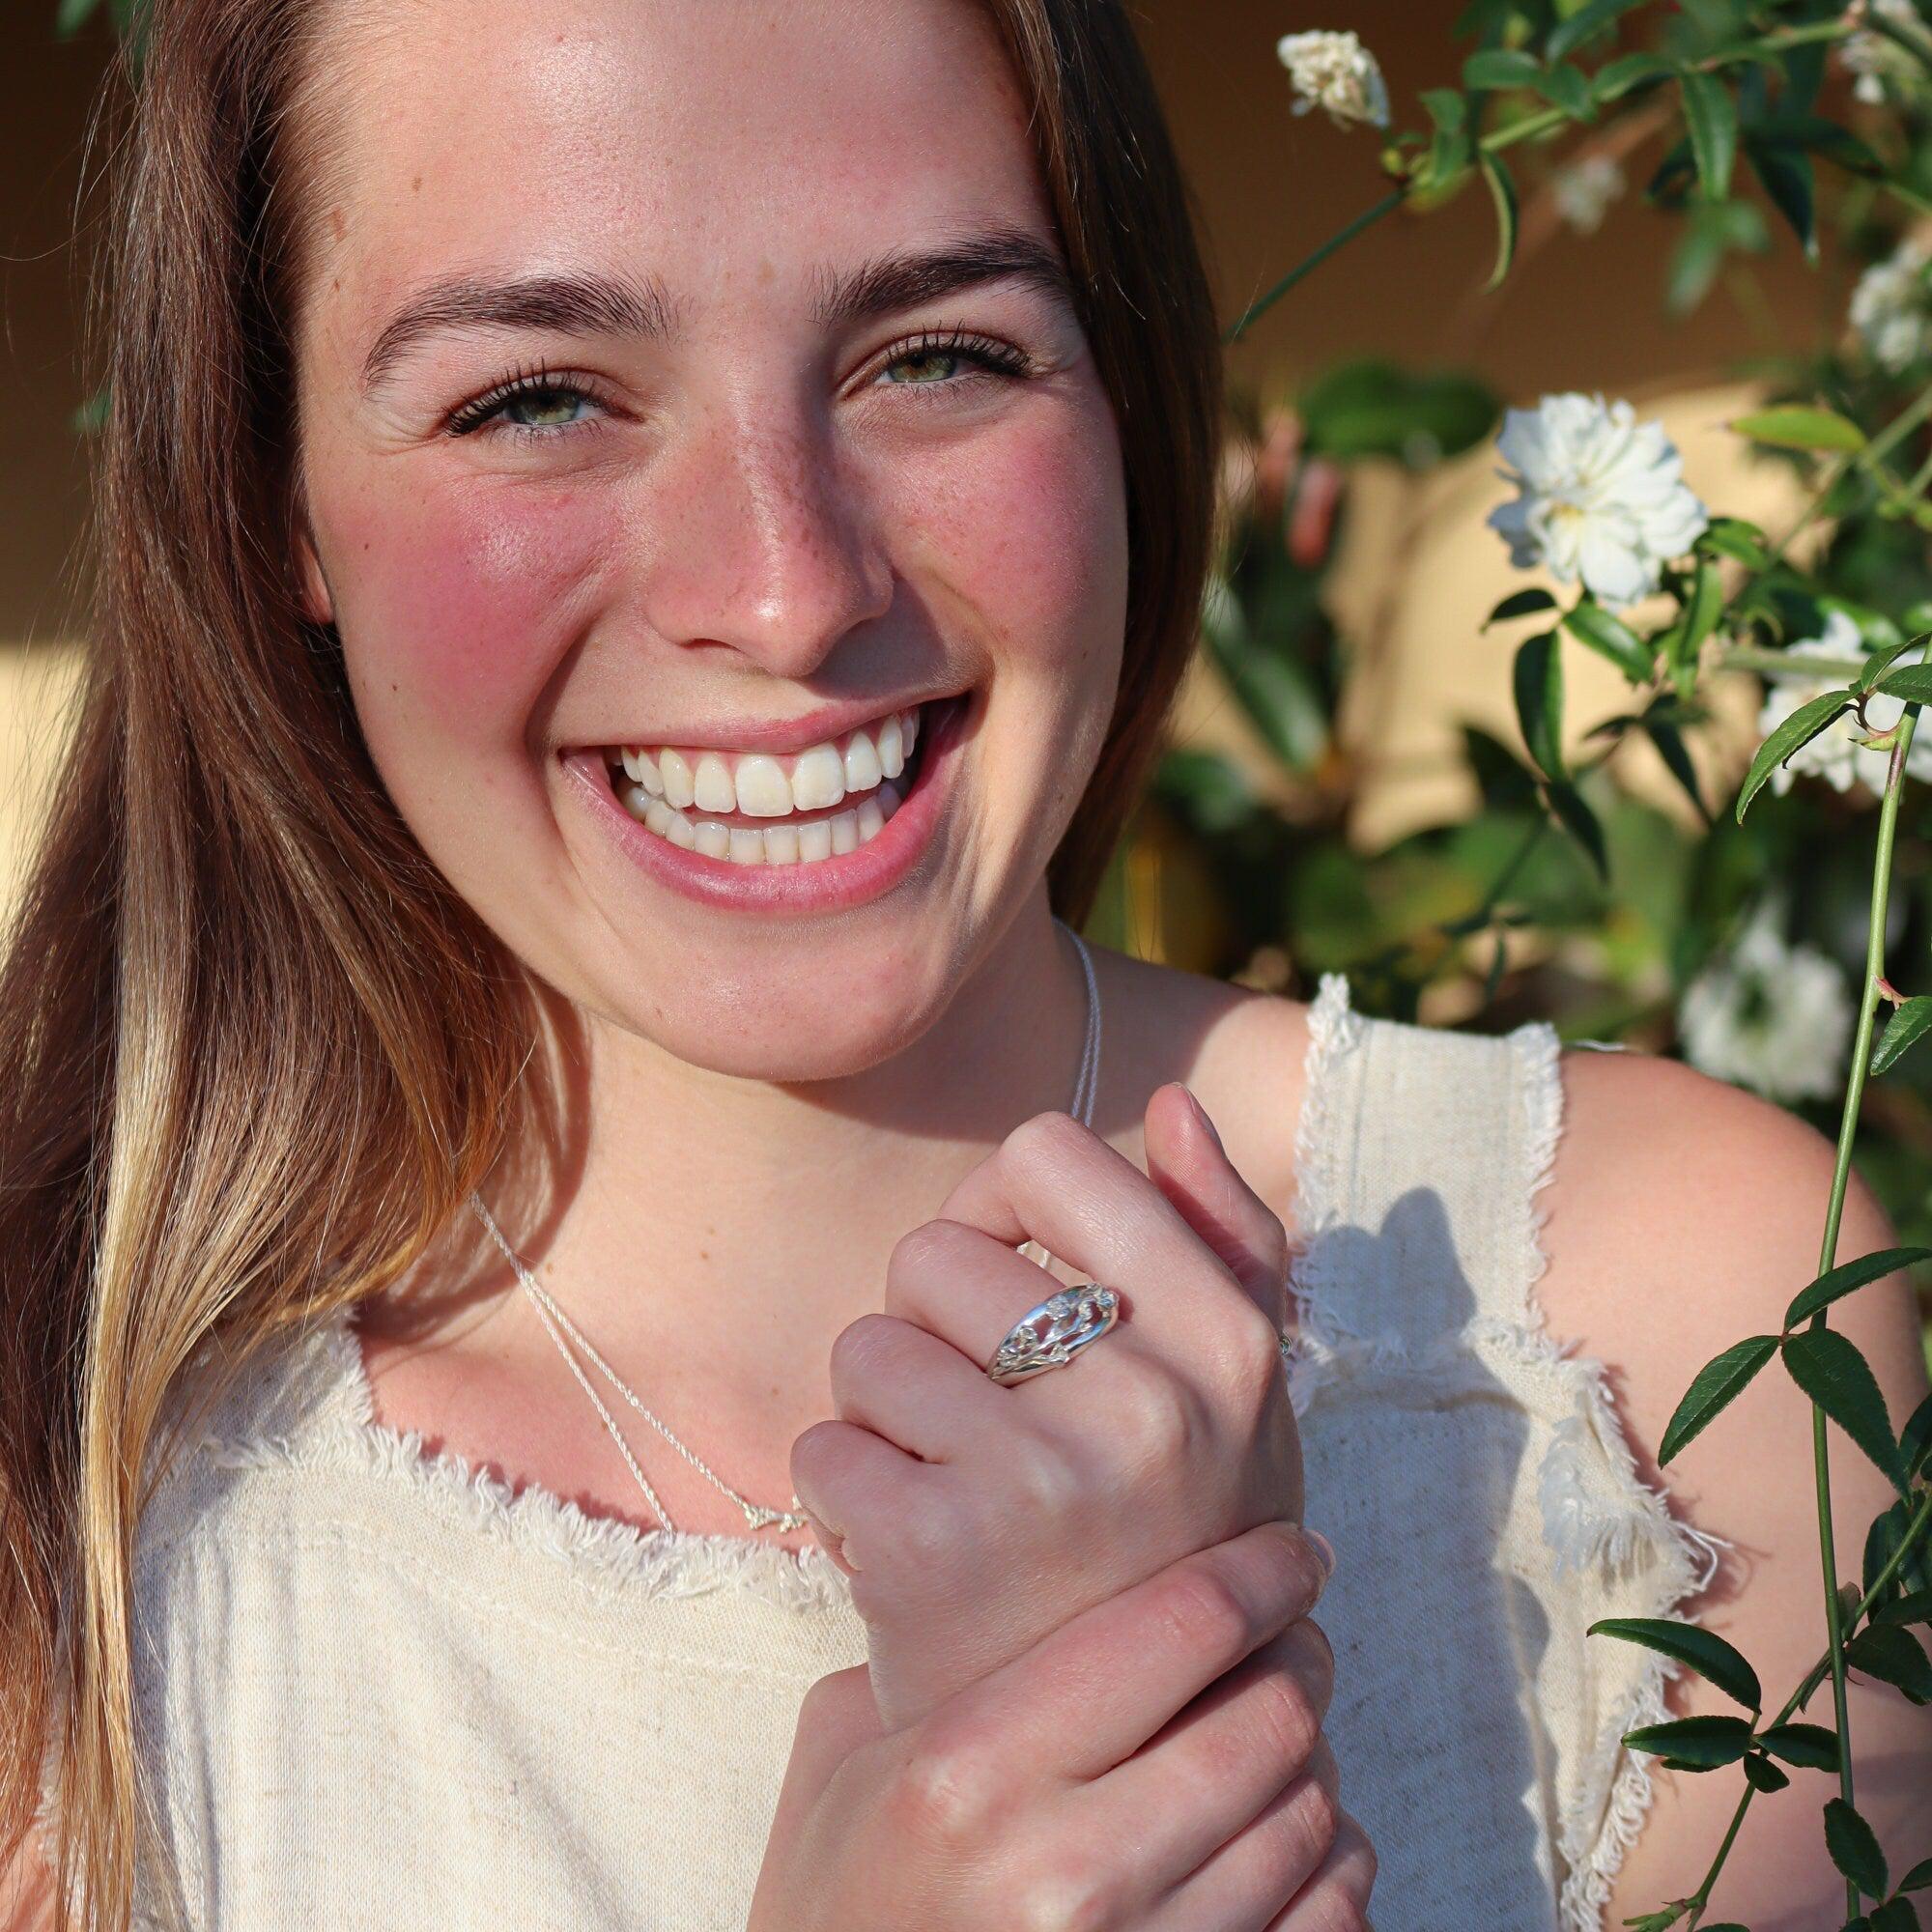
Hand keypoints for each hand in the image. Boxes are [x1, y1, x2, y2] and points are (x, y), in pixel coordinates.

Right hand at [748, 1519, 1374, 1930]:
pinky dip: (1332, 1869)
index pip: (1177, 1627)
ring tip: (1283, 1742)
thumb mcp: (839, 1773)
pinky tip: (1295, 1840)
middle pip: (1265, 1719)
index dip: (1259, 1572)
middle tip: (1295, 1641)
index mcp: (967, 1774)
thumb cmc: (838, 1915)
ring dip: (1314, 1765)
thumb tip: (1041, 1577)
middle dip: (1301, 1661)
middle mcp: (1060, 1873)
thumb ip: (931, 1663)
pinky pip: (1329, 1922)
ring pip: (1308, 1820)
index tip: (1290, 1551)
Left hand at [790, 1084, 1304, 1730]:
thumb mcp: (1240, 1391)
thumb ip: (1223, 1235)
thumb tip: (1169, 1102)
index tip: (1015, 1287)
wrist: (1131, 1748)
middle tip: (988, 1420)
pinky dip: (846, 1497)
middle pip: (933, 1250)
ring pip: (866, 1347)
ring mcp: (1037, 1482)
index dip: (1001, 1210)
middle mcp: (1145, 1403)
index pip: (1046, 1153)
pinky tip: (913, 1552)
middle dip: (937, 1329)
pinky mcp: (932, 1555)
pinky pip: (823, 1446)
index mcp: (1224, 1341)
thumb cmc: (1172, 1531)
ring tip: (954, 1486)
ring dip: (888, 1416)